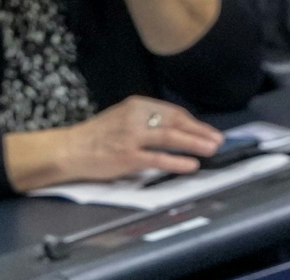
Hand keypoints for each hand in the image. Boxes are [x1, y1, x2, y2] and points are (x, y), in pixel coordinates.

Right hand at [58, 96, 221, 181]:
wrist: (71, 149)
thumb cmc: (98, 136)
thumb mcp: (123, 118)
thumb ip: (147, 121)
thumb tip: (176, 130)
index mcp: (136, 105)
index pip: (172, 112)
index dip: (193, 122)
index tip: (207, 130)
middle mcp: (135, 117)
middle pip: (175, 122)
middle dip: (200, 131)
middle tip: (218, 139)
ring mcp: (132, 137)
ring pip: (170, 137)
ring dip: (194, 143)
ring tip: (211, 149)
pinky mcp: (127, 156)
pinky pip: (158, 158)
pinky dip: (177, 161)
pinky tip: (191, 164)